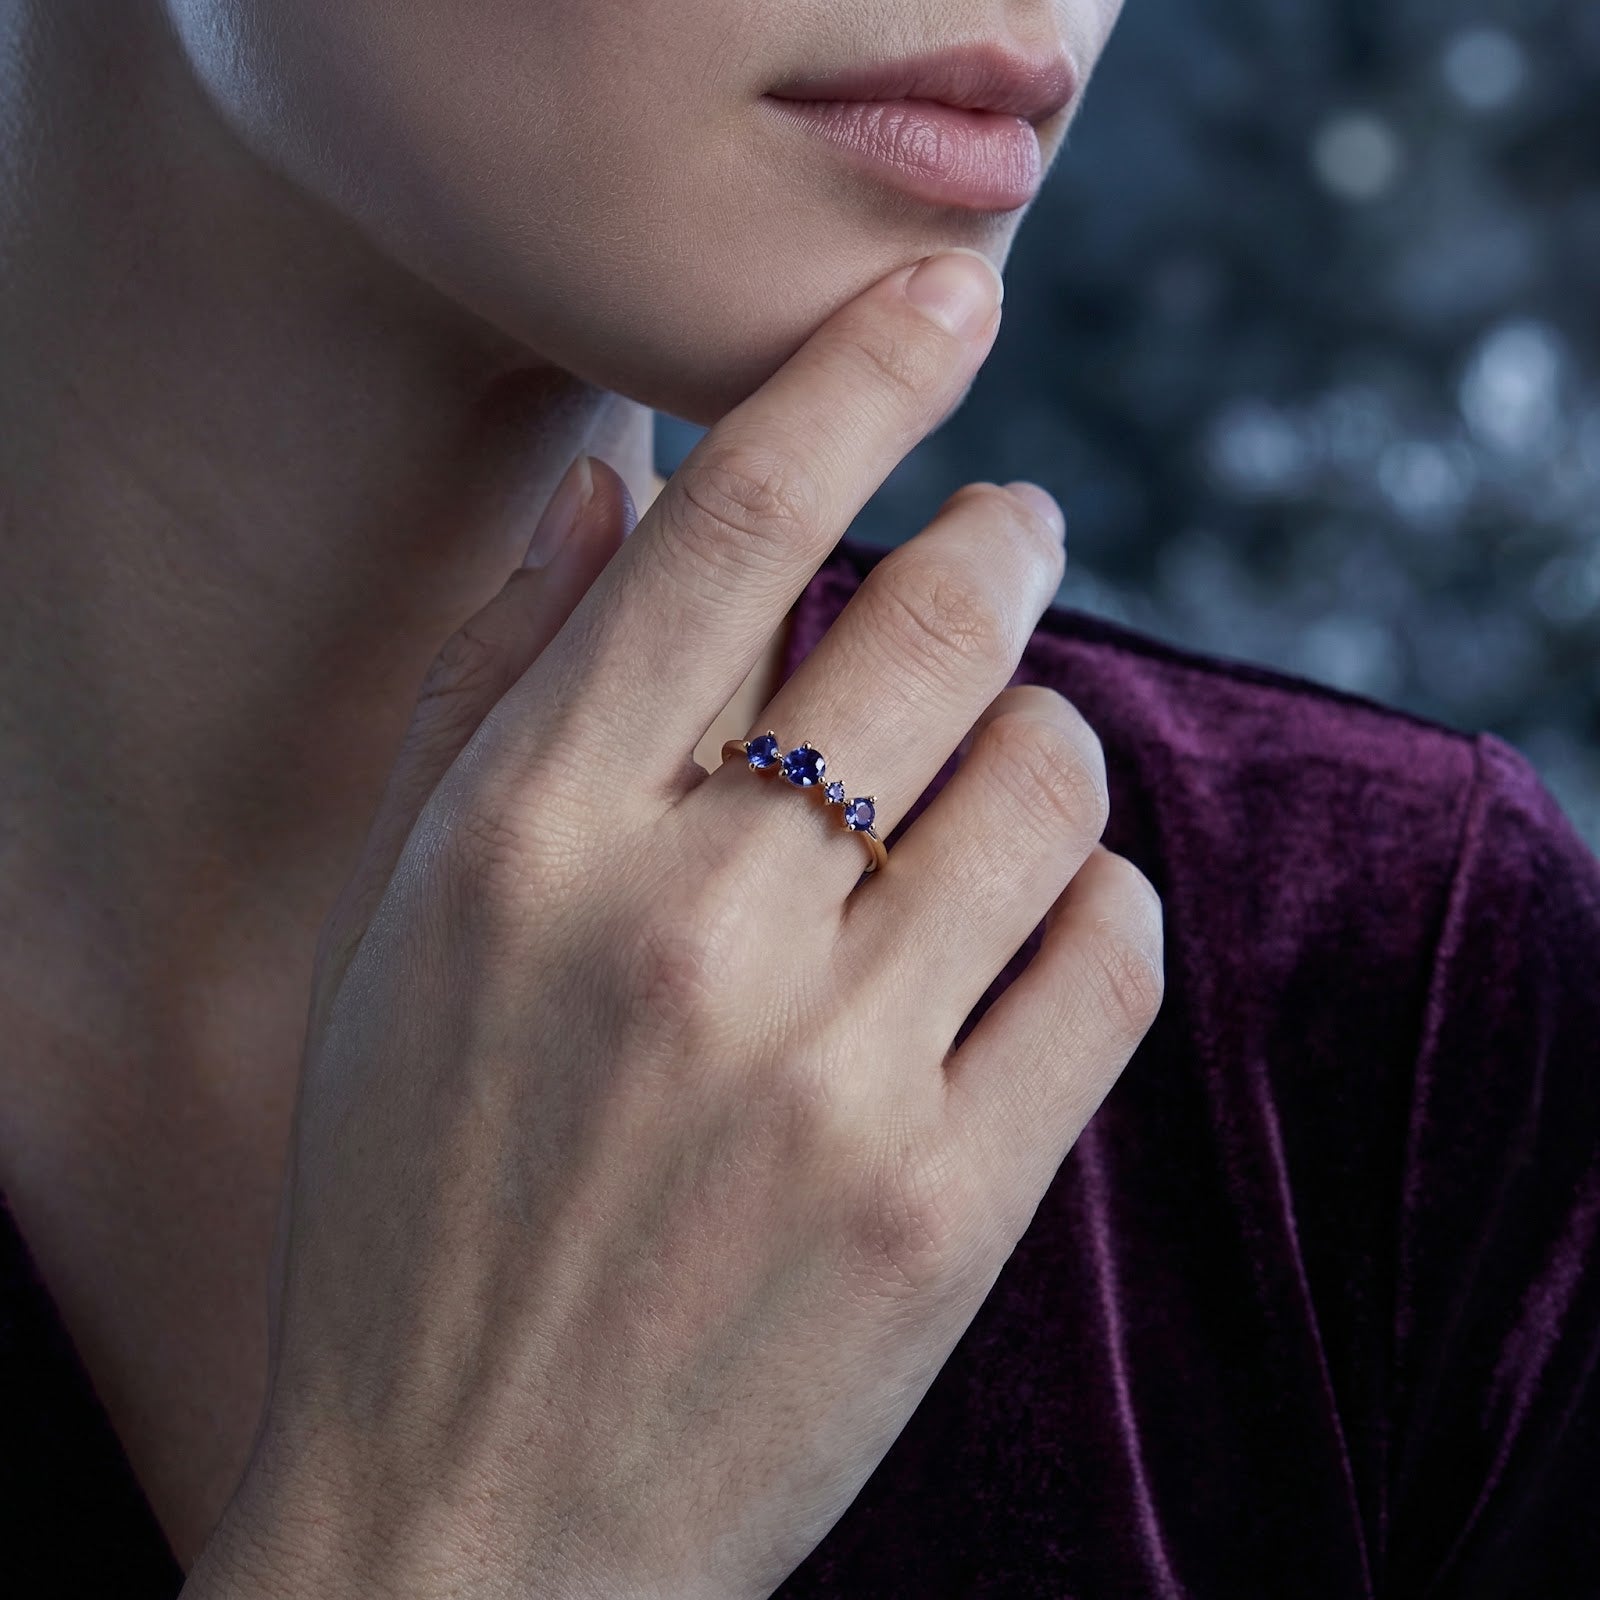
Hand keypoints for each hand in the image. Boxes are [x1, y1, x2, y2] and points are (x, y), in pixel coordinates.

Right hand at [184, 249, 1164, 1599]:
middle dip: (1003, 542)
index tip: (947, 297)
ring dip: (1044, 744)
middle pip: (942, 620)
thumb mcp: (409, 929)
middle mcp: (690, 926)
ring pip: (1056, 778)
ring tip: (997, 778)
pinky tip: (1032, 927)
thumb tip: (625, 495)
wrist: (474, 1516)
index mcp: (530, 836)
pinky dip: (1099, 909)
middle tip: (1010, 533)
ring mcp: (835, 1068)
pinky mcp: (954, 1198)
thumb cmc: (418, 1201)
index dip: (858, 370)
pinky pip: (1114, 955)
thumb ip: (508, 688)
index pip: (734, 518)